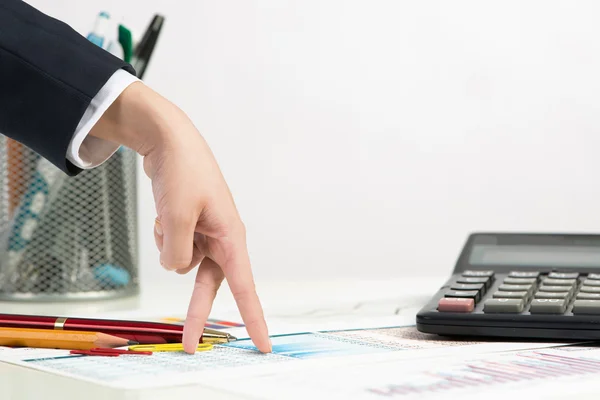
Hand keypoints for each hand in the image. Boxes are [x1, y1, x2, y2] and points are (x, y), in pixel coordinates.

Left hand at [90, 82, 270, 353]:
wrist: (170, 142)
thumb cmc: (185, 172)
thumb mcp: (177, 216)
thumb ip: (177, 252)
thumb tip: (176, 268)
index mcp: (231, 237)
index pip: (246, 286)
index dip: (255, 318)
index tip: (264, 344)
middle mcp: (222, 240)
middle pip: (209, 285)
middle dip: (197, 311)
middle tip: (190, 345)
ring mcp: (205, 235)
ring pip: (183, 263)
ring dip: (170, 246)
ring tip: (169, 215)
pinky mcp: (190, 229)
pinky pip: (173, 248)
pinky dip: (164, 235)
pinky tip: (165, 214)